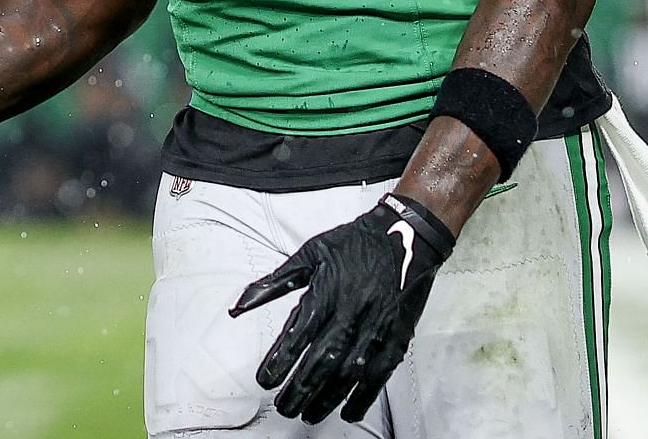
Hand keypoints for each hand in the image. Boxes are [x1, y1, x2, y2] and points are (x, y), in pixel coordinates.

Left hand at [229, 193, 454, 423]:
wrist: (407, 234)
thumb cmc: (355, 242)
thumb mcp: (310, 253)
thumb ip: (274, 282)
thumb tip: (240, 303)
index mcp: (327, 292)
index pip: (298, 336)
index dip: (280, 361)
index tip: (265, 380)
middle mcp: (351, 312)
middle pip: (321, 361)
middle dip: (300, 389)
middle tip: (284, 407)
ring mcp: (376, 327)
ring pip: (348, 373)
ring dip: (327, 398)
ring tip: (308, 414)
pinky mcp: (397, 336)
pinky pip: (379, 374)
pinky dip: (364, 396)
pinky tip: (349, 411)